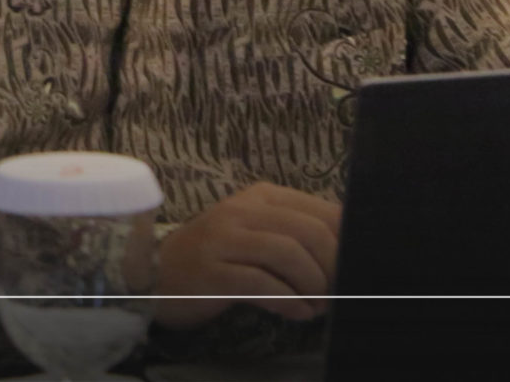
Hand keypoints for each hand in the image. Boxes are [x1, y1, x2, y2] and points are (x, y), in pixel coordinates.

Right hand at [152, 182, 340, 327]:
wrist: (156, 273)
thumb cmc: (217, 257)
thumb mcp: (257, 235)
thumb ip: (297, 236)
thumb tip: (351, 250)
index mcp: (261, 196)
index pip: (323, 212)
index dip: (347, 243)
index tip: (353, 270)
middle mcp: (241, 210)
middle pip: (309, 232)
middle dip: (333, 269)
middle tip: (336, 294)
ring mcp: (223, 238)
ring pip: (288, 254)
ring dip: (313, 287)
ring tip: (317, 306)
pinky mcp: (210, 271)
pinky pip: (260, 284)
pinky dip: (289, 302)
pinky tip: (298, 313)